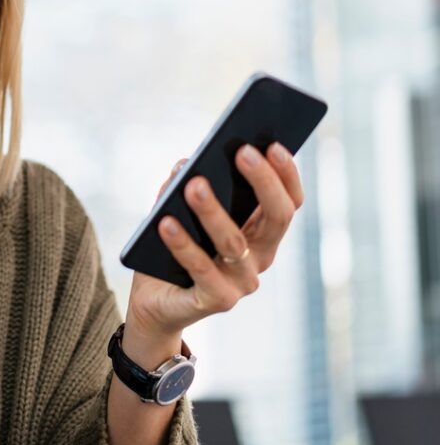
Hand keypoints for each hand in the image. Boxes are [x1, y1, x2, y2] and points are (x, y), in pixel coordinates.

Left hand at [128, 142, 305, 341]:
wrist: (156, 301)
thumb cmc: (173, 248)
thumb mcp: (179, 210)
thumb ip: (185, 186)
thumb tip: (186, 163)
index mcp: (261, 232)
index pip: (289, 202)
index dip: (286, 173)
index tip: (272, 143)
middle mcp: (261, 256)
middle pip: (277, 217)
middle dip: (262, 181)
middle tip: (242, 151)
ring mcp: (242, 281)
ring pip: (234, 242)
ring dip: (213, 211)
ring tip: (193, 184)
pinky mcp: (218, 300)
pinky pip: (202, 269)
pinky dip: (183, 244)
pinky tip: (165, 222)